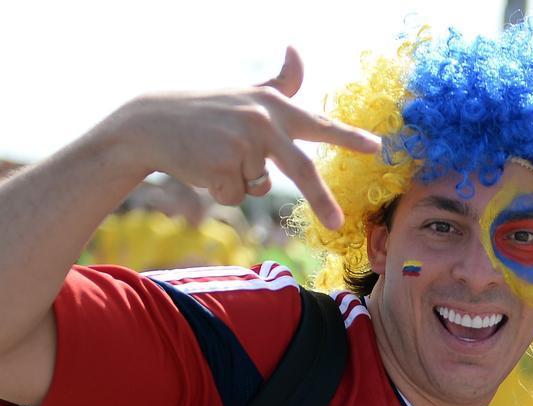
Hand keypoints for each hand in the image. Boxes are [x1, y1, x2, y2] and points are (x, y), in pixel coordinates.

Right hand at [108, 47, 379, 227]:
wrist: (150, 122)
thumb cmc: (205, 109)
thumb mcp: (245, 93)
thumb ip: (280, 83)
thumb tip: (297, 49)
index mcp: (274, 107)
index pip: (319, 124)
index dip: (349, 137)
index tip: (377, 148)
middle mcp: (263, 122)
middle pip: (302, 170)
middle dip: (321, 199)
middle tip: (337, 223)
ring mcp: (243, 144)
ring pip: (258, 187)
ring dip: (239, 181)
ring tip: (215, 155)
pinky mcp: (222, 165)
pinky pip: (235, 195)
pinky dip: (220, 189)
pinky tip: (202, 166)